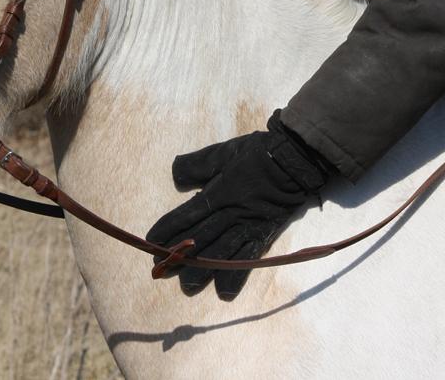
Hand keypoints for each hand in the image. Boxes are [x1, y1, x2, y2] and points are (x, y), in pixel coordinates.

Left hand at [145, 110, 328, 298]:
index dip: (168, 229)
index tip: (151, 241)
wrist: (293, 160)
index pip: (187, 214)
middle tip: (161, 270)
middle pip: (200, 239)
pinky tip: (224, 292)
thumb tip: (176, 175)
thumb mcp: (222, 152)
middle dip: (179, 255)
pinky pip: (247, 260)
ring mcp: (247, 227)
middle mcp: (230, 214)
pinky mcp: (263, 236)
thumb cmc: (256, 153)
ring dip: (202, 270)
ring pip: (220, 254)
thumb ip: (197, 165)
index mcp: (218, 193)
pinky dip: (235, 276)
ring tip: (187, 285)